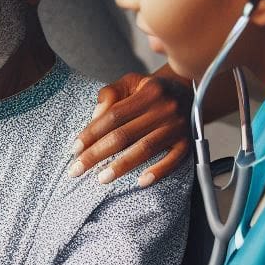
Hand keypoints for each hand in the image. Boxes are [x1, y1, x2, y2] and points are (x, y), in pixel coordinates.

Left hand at [70, 68, 191, 186]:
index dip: (91, 133)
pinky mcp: (188, 141)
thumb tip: (94, 116)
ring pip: (145, 149)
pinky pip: (174, 160)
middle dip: (97, 154)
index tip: (74, 149)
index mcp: (148, 92)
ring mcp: (178, 126)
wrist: (190, 90)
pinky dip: (158, 172)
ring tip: (101, 179)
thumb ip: (110, 94)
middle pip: (124, 135)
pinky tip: (140, 182)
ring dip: (121, 166)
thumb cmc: (152, 90)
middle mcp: (165, 108)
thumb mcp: (131, 82)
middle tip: (77, 170)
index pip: (113, 115)